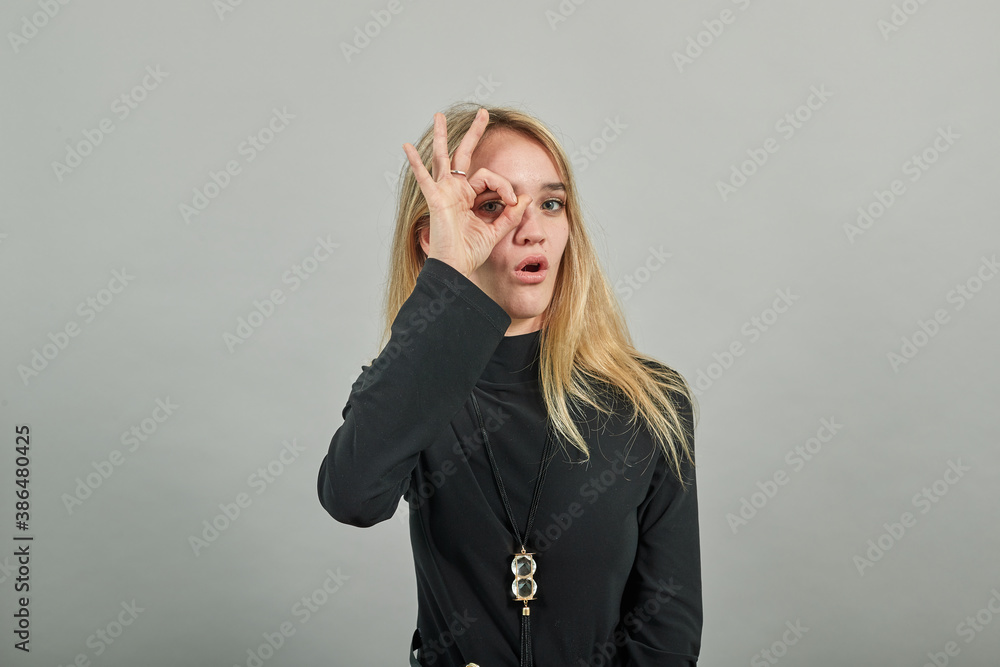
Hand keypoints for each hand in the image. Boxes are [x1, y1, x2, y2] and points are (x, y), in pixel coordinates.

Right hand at [402, 108, 531, 277]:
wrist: (457, 268)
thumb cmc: (471, 252)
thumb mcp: (497, 230)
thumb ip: (511, 214)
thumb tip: (526, 197)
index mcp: (469, 197)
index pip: (490, 177)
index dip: (504, 186)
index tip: (514, 202)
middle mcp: (455, 190)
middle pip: (464, 155)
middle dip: (475, 133)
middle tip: (484, 113)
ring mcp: (444, 192)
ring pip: (443, 158)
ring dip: (442, 136)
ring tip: (439, 115)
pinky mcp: (435, 199)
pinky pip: (424, 178)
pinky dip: (416, 163)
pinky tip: (407, 146)